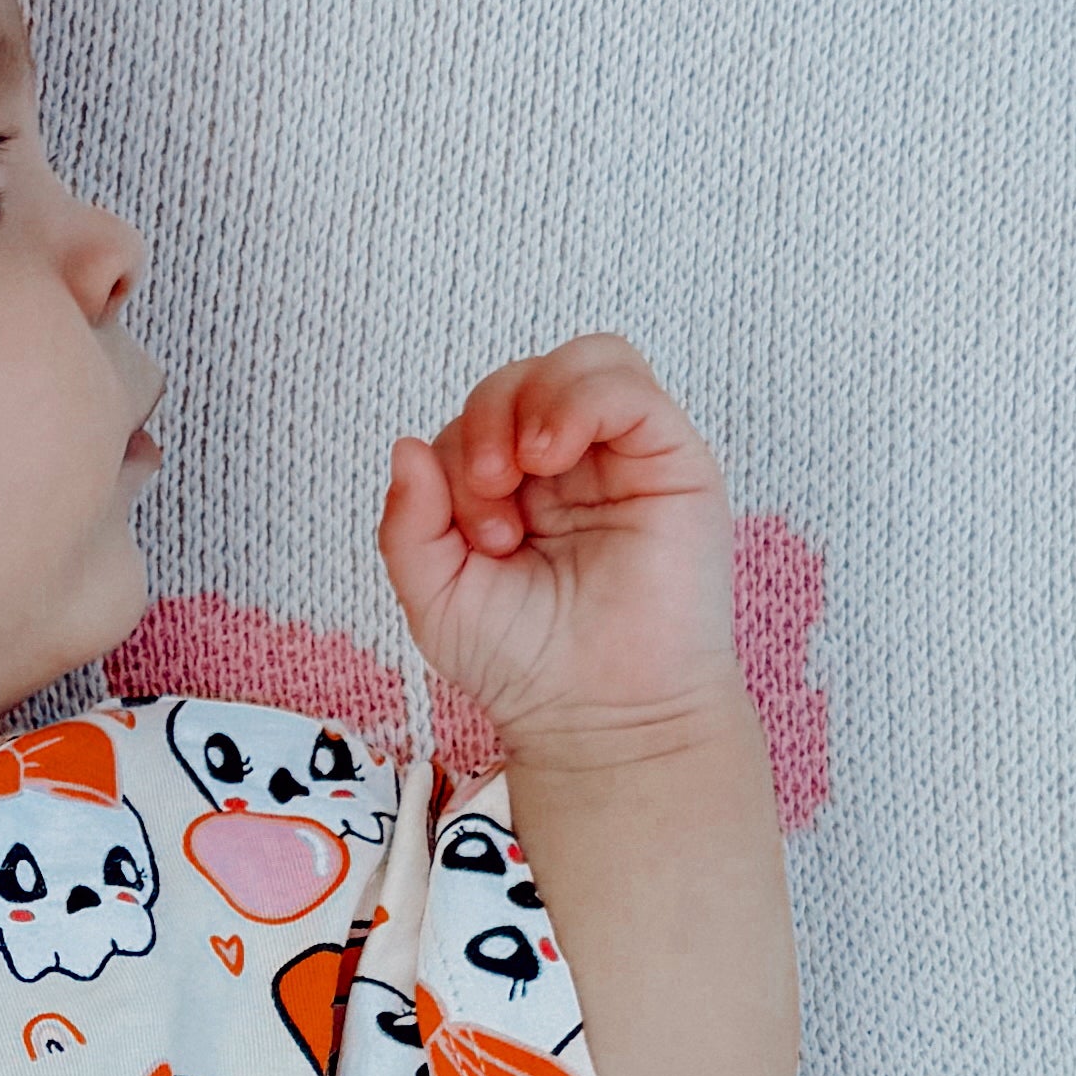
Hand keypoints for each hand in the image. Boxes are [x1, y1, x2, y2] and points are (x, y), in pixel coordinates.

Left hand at [375, 331, 741, 744]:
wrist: (601, 713)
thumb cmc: (524, 664)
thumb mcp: (436, 595)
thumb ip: (408, 524)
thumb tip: (404, 444)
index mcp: (516, 491)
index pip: (476, 422)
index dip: (457, 460)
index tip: (475, 540)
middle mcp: (572, 467)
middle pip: (520, 380)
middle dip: (486, 425)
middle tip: (491, 501)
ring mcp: (622, 457)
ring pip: (580, 362)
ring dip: (530, 400)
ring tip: (525, 468)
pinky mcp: (670, 457)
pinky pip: (624, 382)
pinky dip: (579, 398)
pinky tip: (554, 451)